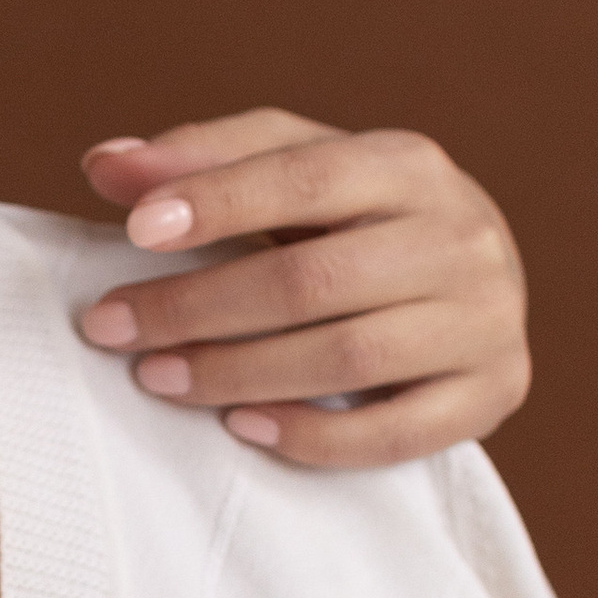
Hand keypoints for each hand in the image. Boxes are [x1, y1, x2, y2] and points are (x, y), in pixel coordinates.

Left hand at [75, 112, 529, 465]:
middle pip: (313, 280)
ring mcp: (485, 318)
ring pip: (348, 358)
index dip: (218, 202)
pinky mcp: (493, 391)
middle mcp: (459, 237)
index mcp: (407, 164)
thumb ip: (203, 161)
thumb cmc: (355, 217)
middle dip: (197, 306)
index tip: (134, 229)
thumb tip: (104, 166)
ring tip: (155, 376)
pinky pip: (396, 432)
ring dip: (236, 373)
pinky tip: (241, 427)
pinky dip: (312, 436)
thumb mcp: (291, 168)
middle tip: (110, 325)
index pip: (305, 177)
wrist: (472, 277)